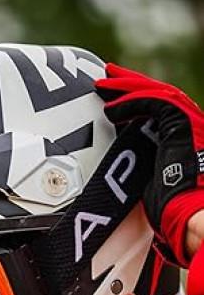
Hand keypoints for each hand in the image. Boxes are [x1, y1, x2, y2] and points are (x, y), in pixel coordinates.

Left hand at [96, 64, 203, 265]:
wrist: (189, 217)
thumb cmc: (173, 211)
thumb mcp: (154, 182)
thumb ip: (145, 166)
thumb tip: (122, 169)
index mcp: (185, 138)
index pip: (160, 110)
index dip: (137, 101)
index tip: (115, 101)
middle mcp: (191, 126)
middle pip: (159, 95)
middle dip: (130, 85)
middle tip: (107, 77)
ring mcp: (189, 123)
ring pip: (157, 93)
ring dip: (127, 87)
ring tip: (104, 83)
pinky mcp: (182, 125)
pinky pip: (154, 103)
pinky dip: (131, 102)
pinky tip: (111, 107)